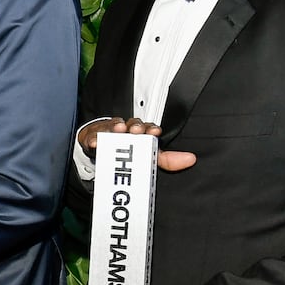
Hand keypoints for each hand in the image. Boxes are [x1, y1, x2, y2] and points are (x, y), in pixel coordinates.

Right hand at [78, 116, 196, 171]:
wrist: (102, 146)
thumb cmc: (127, 150)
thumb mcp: (149, 157)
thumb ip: (168, 160)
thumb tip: (191, 159)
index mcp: (142, 133)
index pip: (149, 129)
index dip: (152, 129)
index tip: (155, 132)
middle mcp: (127, 130)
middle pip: (132, 125)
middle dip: (136, 126)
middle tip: (137, 130)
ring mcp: (110, 132)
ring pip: (114, 127)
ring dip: (117, 127)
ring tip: (118, 130)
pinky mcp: (94, 136)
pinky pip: (93, 137)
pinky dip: (93, 139)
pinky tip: (95, 143)